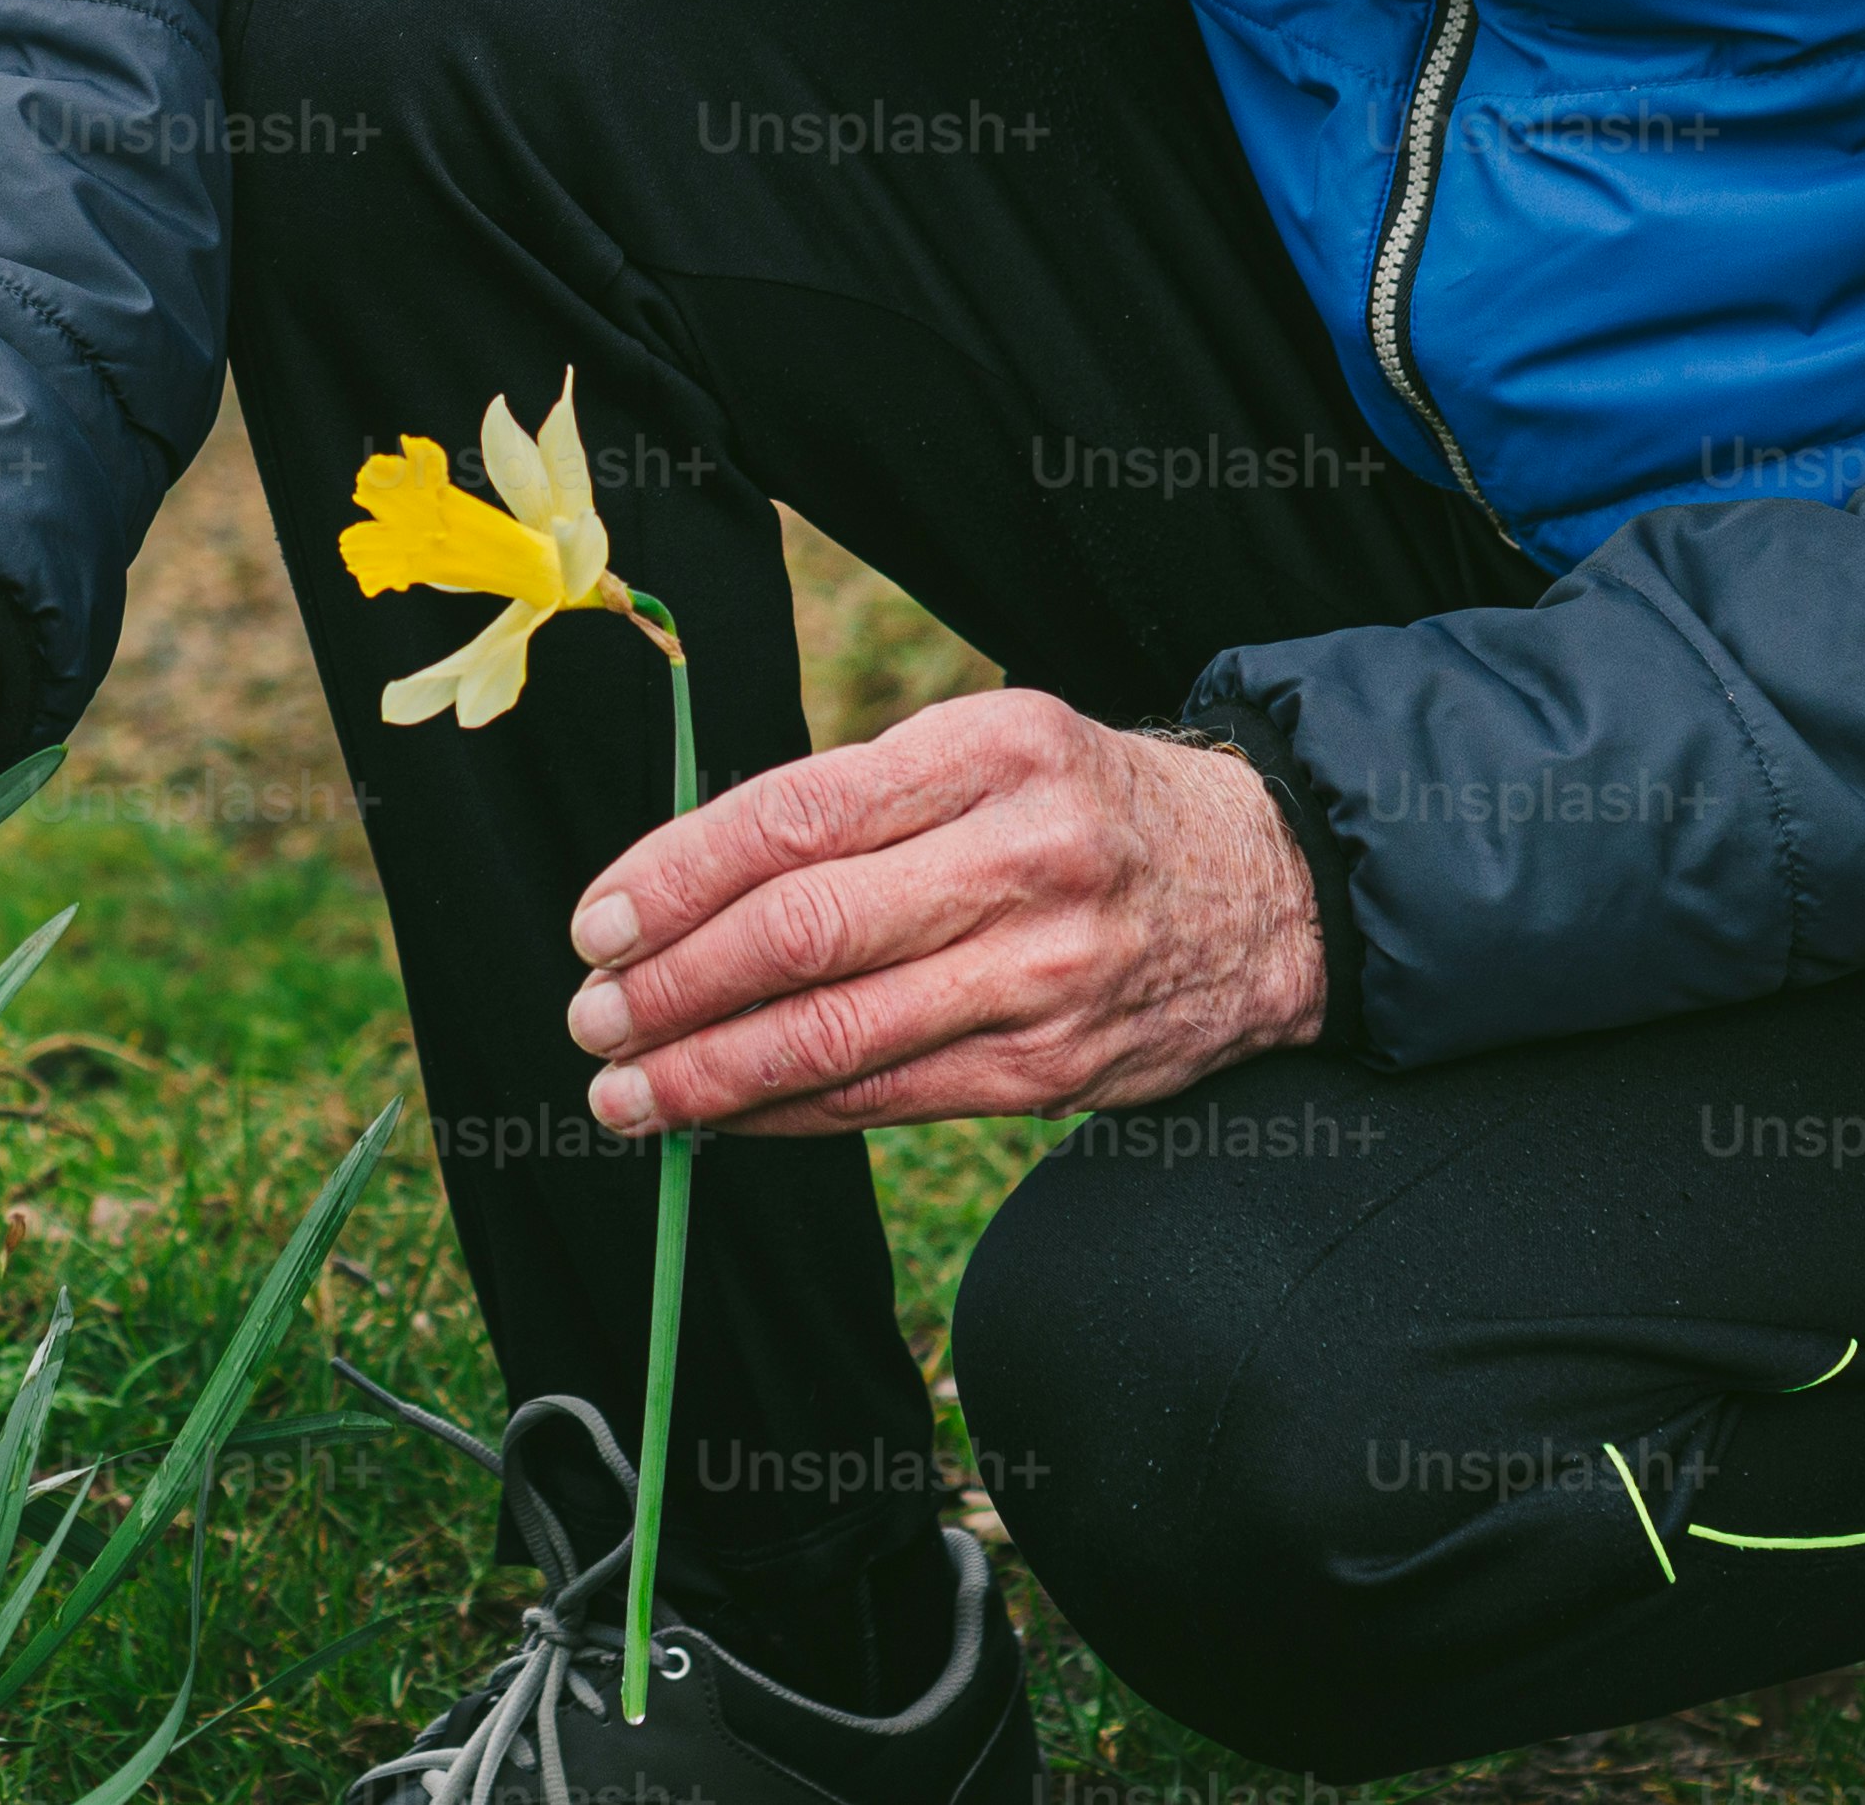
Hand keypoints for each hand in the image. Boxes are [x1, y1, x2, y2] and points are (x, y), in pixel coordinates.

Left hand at [556, 690, 1322, 1134]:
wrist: (1273, 891)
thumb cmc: (1086, 807)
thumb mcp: (991, 747)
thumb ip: (856, 799)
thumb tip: (681, 883)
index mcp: (988, 750)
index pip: (794, 816)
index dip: (676, 876)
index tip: (600, 920)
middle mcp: (1021, 858)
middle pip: (804, 932)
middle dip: (673, 986)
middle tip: (592, 1014)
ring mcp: (1043, 973)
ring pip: (838, 1036)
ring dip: (709, 1075)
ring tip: (624, 1089)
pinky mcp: (1052, 1069)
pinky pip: (888, 1098)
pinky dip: (787, 1113)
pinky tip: (721, 1117)